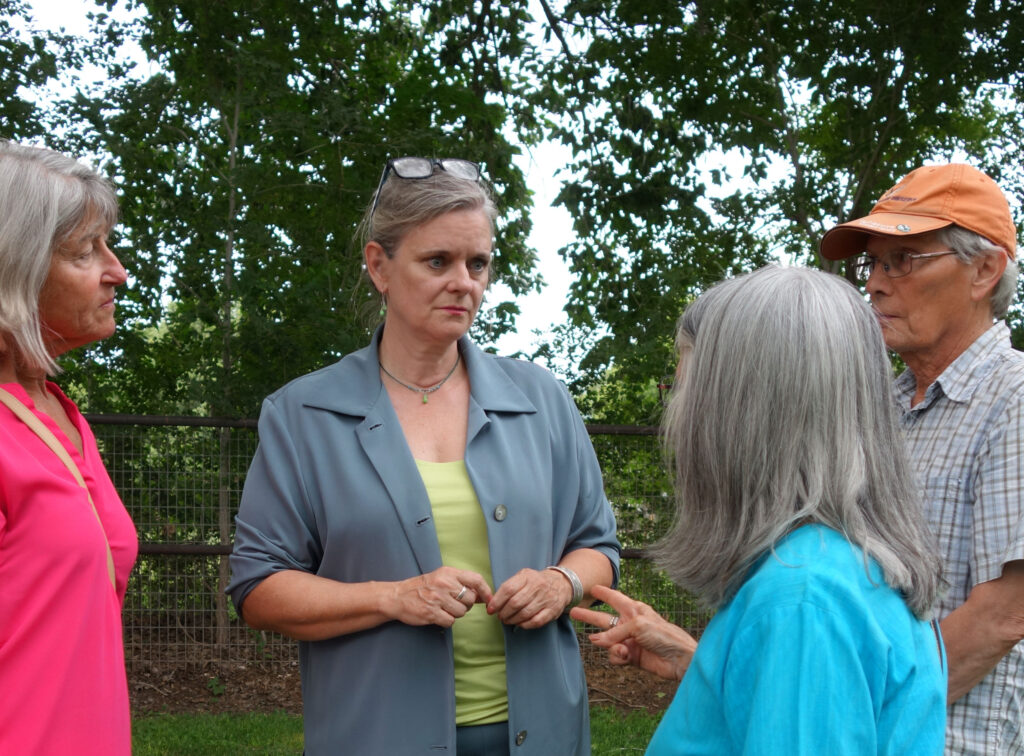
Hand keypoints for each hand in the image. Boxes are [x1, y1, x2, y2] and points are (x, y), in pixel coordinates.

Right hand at [384, 566, 492, 627]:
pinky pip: (450, 621)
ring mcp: (437, 598)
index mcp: (448, 573)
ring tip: (443, 608)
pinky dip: (446, 621)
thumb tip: (484, 596)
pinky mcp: (431, 612)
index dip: (486, 591)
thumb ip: (462, 584)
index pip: (476, 579)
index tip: (489, 600)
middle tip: (453, 603)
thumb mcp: (442, 578)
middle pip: (470, 600)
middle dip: (465, 605)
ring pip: (462, 612)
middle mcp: (444, 584)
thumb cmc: (423, 587)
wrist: (398, 596)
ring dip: (455, 614)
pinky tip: (437, 615)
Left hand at [488, 568, 572, 628]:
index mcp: (527, 577)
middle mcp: (537, 587)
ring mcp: (546, 599)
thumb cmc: (536, 581)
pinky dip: (525, 625)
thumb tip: (493, 601)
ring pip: (524, 613)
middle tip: (500, 616)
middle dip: (504, 612)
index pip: (508, 589)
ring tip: (507, 620)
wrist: (561, 584)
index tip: (490, 609)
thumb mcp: (524, 576)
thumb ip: (510, 585)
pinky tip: (520, 623)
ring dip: (512, 620)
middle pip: (515, 603)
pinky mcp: (552, 611)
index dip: (497, 601)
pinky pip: (536, 621)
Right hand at [570, 584, 696, 680]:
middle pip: (604, 619)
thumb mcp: (637, 625)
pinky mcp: (631, 656)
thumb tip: (596, 642)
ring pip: (608, 642)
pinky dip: (618, 657)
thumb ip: (613, 632)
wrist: (678, 659)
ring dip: (612, 646)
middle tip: (573, 612)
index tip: (593, 588)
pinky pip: (615, 656)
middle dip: (589, 617)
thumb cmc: (663, 635)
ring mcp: (629, 640)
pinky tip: (627, 657)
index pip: (615, 598)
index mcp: (634, 610)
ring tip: (623, 649)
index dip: (604, 593)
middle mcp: (629, 624)